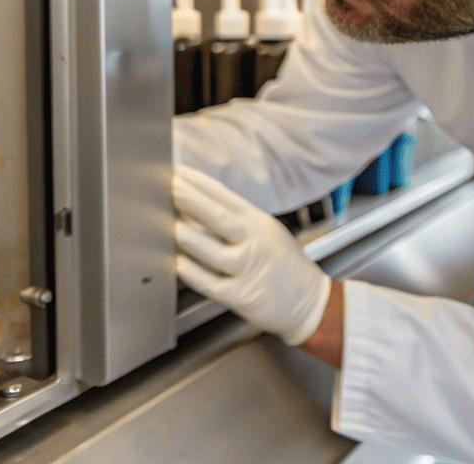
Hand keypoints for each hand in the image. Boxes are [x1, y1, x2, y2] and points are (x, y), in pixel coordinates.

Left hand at [171, 165, 330, 345]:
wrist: (310, 302)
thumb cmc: (282, 263)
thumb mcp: (266, 230)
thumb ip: (234, 217)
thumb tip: (192, 202)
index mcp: (258, 222)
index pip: (223, 195)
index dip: (196, 182)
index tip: (176, 171)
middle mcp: (253, 243)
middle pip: (216, 217)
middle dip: (187, 199)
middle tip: (163, 186)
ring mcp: (247, 270)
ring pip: (211, 251)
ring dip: (186, 236)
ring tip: (164, 223)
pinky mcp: (241, 296)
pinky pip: (210, 283)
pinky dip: (191, 273)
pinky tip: (176, 263)